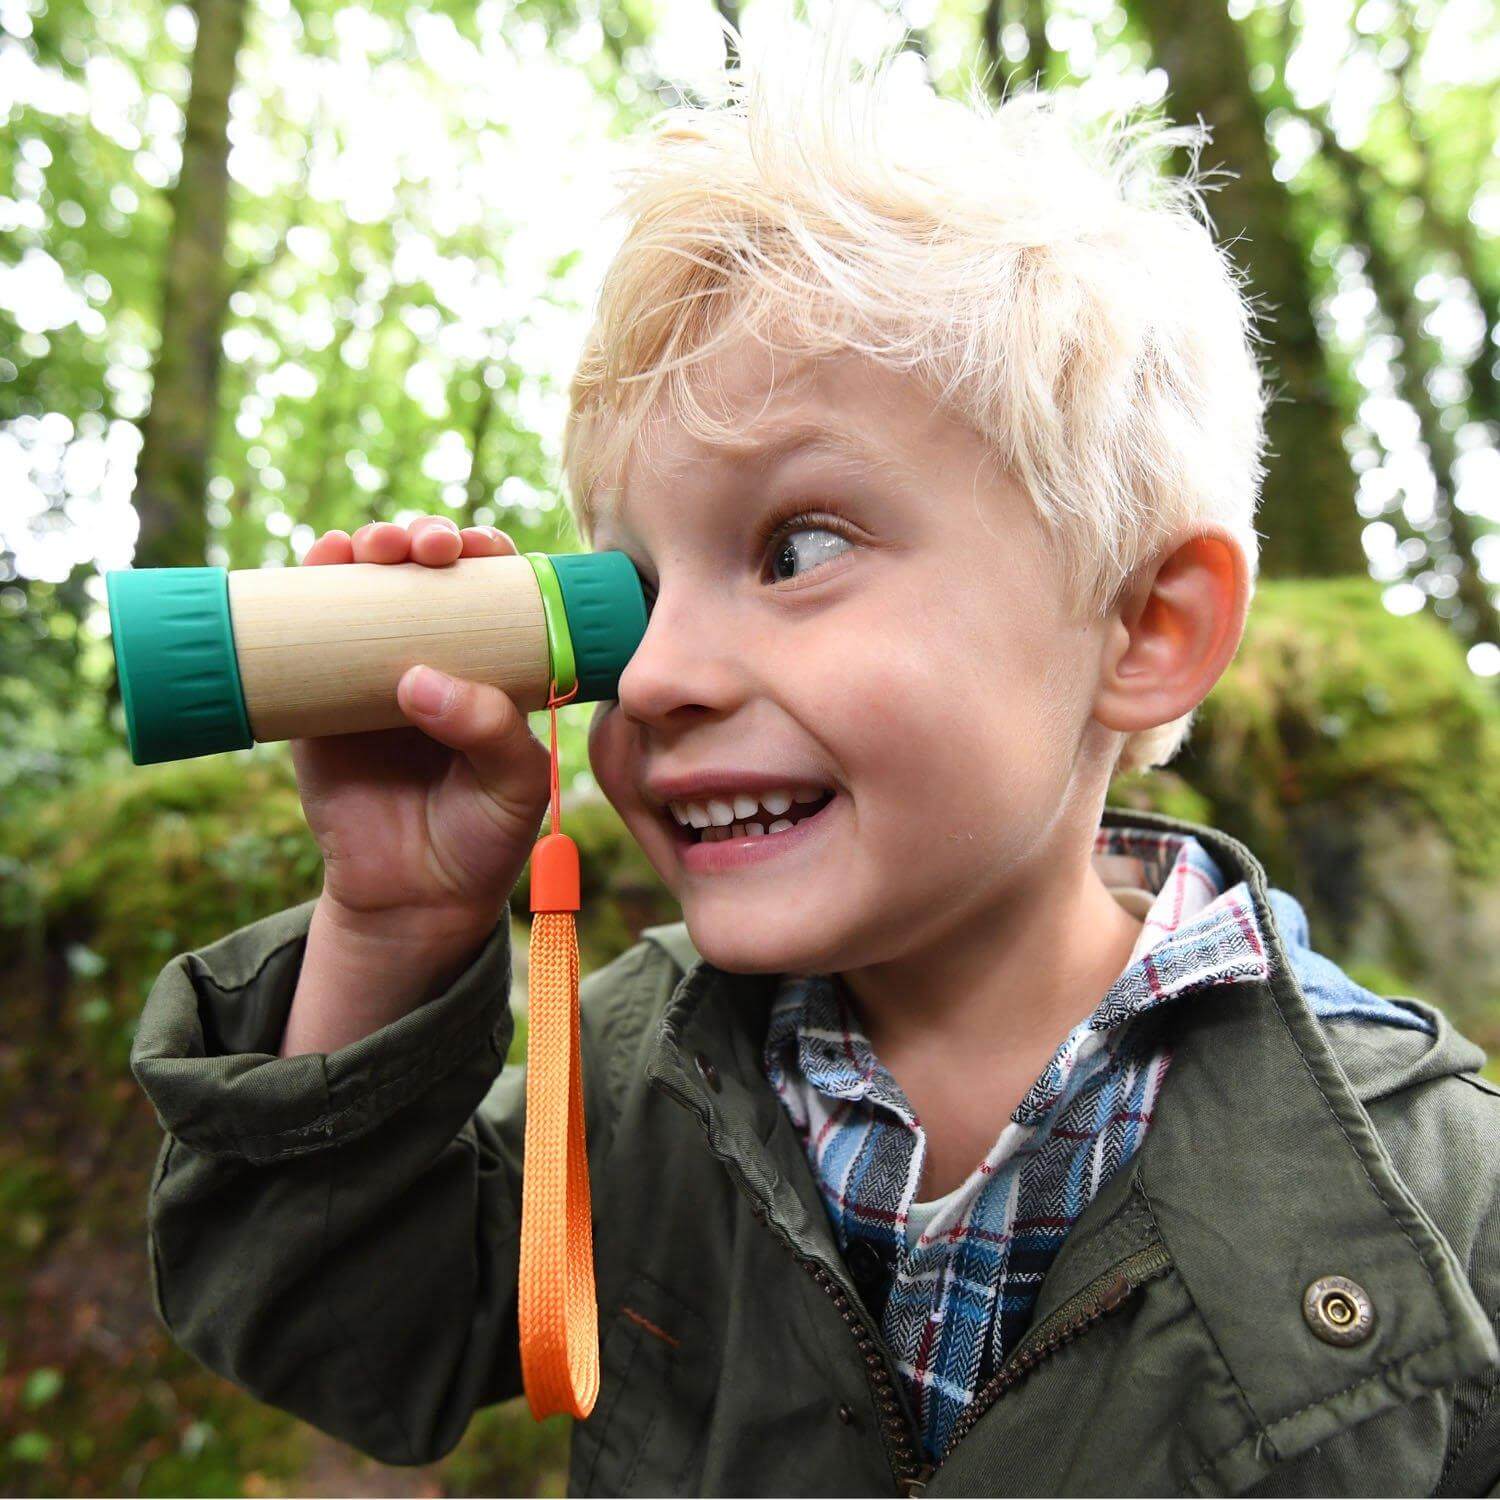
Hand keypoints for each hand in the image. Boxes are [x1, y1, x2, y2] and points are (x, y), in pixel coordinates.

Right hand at [290, 516, 552, 934]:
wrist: (413, 899)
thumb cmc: (481, 837)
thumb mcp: (513, 786)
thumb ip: (490, 731)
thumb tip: (418, 680)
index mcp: (494, 666)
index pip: (493, 590)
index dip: (486, 553)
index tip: (479, 548)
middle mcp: (433, 655)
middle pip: (424, 574)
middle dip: (422, 539)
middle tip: (424, 547)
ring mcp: (371, 673)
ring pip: (364, 590)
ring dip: (364, 548)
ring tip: (371, 549)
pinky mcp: (316, 700)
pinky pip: (303, 636)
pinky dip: (304, 589)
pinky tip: (315, 564)